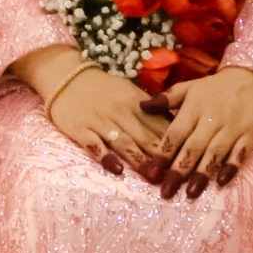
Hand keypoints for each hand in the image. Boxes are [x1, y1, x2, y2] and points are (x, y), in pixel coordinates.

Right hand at [45, 66, 169, 177]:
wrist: (66, 76)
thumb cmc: (102, 88)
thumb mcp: (129, 92)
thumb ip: (150, 109)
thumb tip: (177, 125)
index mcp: (135, 102)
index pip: (158, 125)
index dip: (173, 144)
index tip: (185, 161)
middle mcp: (119, 112)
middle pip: (143, 136)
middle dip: (160, 157)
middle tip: (173, 176)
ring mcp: (99, 121)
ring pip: (123, 142)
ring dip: (138, 159)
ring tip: (151, 176)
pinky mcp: (80, 129)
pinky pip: (94, 144)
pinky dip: (105, 156)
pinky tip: (116, 169)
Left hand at [149, 66, 252, 196]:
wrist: (252, 79)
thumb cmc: (215, 88)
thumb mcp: (189, 87)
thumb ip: (166, 99)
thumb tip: (142, 106)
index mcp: (194, 107)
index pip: (175, 133)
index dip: (163, 154)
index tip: (152, 173)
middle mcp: (213, 119)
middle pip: (193, 147)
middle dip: (179, 170)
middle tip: (166, 192)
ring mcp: (233, 128)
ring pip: (215, 153)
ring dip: (203, 174)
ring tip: (190, 193)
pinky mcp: (251, 135)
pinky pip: (240, 153)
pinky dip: (231, 167)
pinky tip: (221, 182)